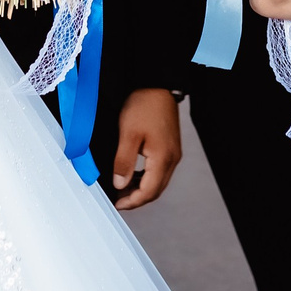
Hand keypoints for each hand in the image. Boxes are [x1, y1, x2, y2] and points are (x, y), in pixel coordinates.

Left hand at [111, 87, 182, 208]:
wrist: (157, 85)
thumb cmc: (143, 105)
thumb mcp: (128, 134)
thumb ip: (124, 162)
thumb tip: (120, 185)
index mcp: (162, 158)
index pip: (149, 191)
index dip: (132, 202)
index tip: (117, 204)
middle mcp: (172, 159)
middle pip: (156, 190)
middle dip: (137, 199)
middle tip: (118, 200)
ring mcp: (173, 153)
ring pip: (159, 182)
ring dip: (142, 189)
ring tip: (122, 190)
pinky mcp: (170, 147)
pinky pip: (160, 171)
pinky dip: (146, 178)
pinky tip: (133, 175)